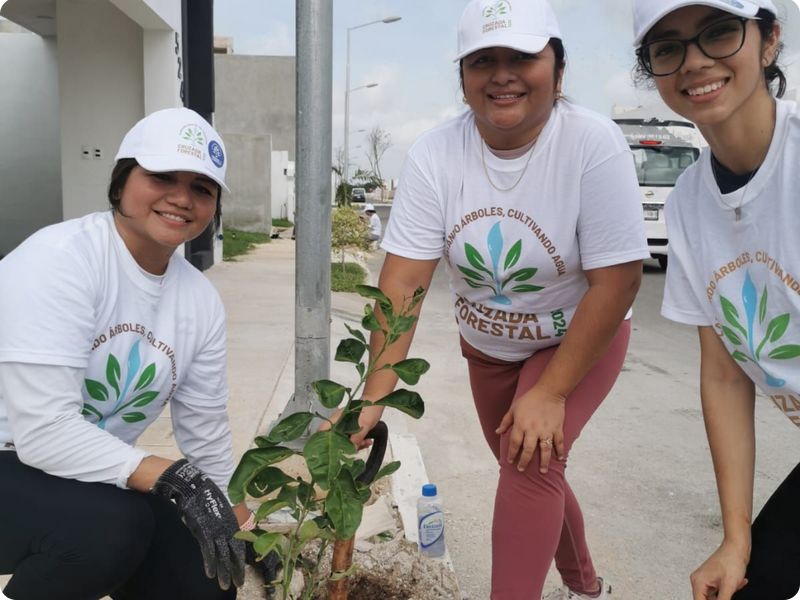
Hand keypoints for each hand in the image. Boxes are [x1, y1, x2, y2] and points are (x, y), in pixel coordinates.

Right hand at [151, 459, 245, 589]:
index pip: (239, 545)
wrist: (194, 484)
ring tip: (226, 584)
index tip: (241, 572)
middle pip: (233, 553)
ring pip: (222, 554)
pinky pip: (208, 549)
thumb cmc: (206, 494)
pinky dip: (209, 562)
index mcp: (232, 521)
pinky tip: (210, 573)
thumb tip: (221, 535)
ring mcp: (216, 528)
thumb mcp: (219, 508)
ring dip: (223, 571)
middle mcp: (226, 526)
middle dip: (235, 570)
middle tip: (237, 583)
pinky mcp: (204, 529)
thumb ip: (221, 522)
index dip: (240, 560)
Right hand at [319, 403, 382, 449]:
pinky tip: (368, 441)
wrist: (377, 402)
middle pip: (335, 440)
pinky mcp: (353, 431)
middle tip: (357, 446)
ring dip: (356, 445)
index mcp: (336, 420)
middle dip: (345, 447)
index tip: (330, 449)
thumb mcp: (363, 423)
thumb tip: (352, 451)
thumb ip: (357, 437)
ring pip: (345, 442)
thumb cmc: (368, 408)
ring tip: (365, 442)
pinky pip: (353, 440)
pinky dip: (360, 443)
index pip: (322, 430)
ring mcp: (346, 428)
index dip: (322, 440)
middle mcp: (339, 424)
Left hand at [496, 388, 565, 472]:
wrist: (549, 391)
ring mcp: (546, 430)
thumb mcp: (514, 409)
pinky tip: (560, 459)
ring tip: (542, 471)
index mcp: (521, 425)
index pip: (514, 443)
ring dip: (543, 462)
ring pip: (544, 450)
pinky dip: (561, 451)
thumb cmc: (529, 399)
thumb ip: (505, 422)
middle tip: (521, 469)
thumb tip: (497, 432)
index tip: (511, 461)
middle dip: (524, 461)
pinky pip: (559, 443)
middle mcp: (533, 430)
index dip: (512, 454)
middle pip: (528, 450)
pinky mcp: (557, 428)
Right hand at [690, 541, 749, 599]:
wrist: (737, 548)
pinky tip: (737, 583)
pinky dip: (729, 589)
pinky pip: (719, 590)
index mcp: (698, 582)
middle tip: (730, 592)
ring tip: (735, 586)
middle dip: (721, 598)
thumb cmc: (731, 561)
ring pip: (715, 596)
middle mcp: (699, 580)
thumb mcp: (729, 586)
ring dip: (727, 594)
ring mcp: (706, 579)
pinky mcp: (712, 578)